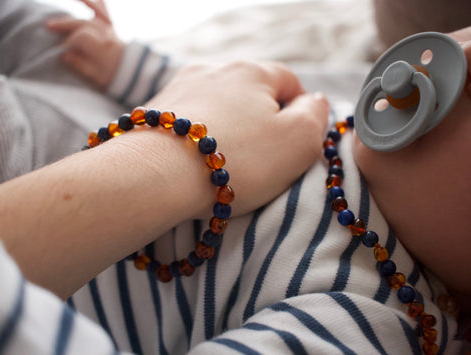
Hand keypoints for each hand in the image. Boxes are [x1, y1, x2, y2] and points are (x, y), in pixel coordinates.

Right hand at [46, 0, 123, 88]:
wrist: (133, 70)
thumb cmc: (113, 75)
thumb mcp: (96, 76)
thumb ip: (79, 64)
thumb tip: (64, 55)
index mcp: (102, 47)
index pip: (80, 37)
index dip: (68, 42)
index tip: (61, 50)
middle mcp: (105, 34)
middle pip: (81, 24)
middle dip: (63, 24)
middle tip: (48, 27)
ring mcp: (108, 28)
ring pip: (89, 15)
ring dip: (74, 13)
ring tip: (63, 10)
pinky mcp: (110, 26)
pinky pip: (101, 9)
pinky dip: (93, 3)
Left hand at [146, 60, 328, 216]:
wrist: (157, 175)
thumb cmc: (237, 160)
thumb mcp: (299, 140)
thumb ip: (316, 114)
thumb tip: (312, 100)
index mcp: (252, 71)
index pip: (288, 81)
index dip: (298, 110)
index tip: (294, 141)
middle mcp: (213, 70)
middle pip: (249, 93)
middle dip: (259, 122)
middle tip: (260, 158)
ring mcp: (179, 88)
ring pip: (216, 107)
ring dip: (227, 130)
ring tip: (225, 162)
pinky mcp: (155, 112)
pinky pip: (188, 123)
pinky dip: (197, 139)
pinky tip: (195, 161)